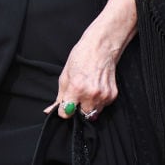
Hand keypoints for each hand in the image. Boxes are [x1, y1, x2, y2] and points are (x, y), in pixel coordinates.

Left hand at [43, 0, 135, 120]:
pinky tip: (95, 88)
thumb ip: (60, 96)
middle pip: (81, 116)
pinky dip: (98, 102)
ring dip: (88, 106)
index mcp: (75, 88)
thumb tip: (50, 111)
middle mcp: (91, 95)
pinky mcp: (113, 96)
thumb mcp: (64, 76)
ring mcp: (103, 96)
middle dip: (77, 109)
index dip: (64, 111)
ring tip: (86, 90)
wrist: (100, 48)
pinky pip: (103, 106)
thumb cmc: (80, 58)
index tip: (64, 107)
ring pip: (93, 113)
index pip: (67, 113)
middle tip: (76, 97)